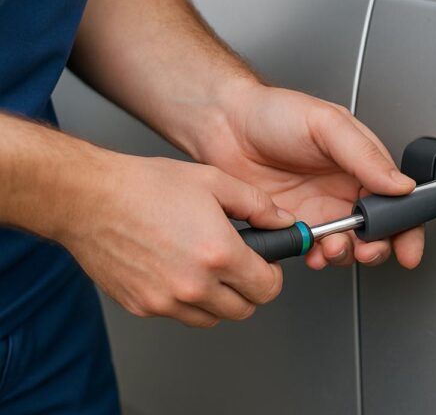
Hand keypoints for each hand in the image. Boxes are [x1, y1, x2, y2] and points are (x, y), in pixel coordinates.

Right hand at [60, 154, 292, 326]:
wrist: (88, 198)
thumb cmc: (146, 186)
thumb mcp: (214, 181)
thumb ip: (258, 205)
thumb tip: (284, 222)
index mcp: (219, 254)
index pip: (268, 288)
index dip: (272, 275)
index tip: (264, 264)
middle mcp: (194, 285)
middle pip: (244, 310)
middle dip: (248, 289)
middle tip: (238, 264)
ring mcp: (166, 300)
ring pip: (212, 317)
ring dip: (218, 298)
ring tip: (206, 265)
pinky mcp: (142, 307)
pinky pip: (179, 315)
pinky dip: (186, 300)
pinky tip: (178, 268)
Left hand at [191, 80, 424, 269]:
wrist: (223, 125)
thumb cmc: (273, 113)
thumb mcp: (327, 124)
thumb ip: (365, 155)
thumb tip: (400, 184)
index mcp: (362, 165)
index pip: (397, 202)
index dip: (406, 228)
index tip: (407, 247)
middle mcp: (344, 191)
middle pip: (377, 233)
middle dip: (377, 248)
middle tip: (366, 250)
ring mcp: (319, 210)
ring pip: (346, 247)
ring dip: (345, 255)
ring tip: (332, 247)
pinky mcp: (292, 225)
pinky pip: (312, 251)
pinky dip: (316, 258)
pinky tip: (311, 252)